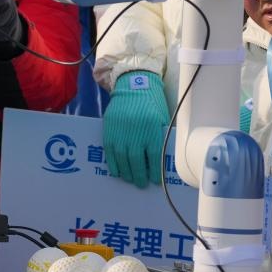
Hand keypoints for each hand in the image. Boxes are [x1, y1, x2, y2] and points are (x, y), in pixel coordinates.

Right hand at [102, 70, 170, 187]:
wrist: (132, 87)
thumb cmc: (151, 104)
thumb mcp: (161, 120)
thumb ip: (160, 138)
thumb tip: (159, 159)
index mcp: (152, 131)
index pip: (153, 158)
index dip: (154, 172)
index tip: (155, 181)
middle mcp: (136, 133)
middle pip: (136, 161)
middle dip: (139, 175)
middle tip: (141, 184)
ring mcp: (120, 132)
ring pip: (122, 159)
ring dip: (126, 172)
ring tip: (130, 179)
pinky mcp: (109, 130)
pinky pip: (110, 152)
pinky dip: (113, 164)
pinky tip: (117, 171)